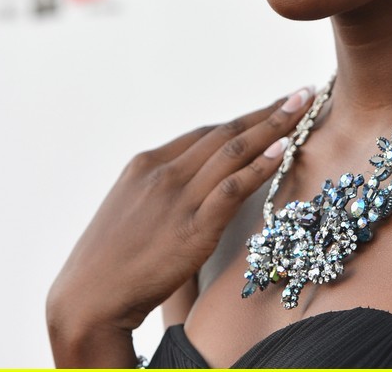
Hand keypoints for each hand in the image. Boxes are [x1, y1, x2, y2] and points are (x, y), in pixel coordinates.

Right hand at [46, 86, 315, 366]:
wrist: (89, 297)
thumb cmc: (109, 262)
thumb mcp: (130, 209)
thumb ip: (161, 191)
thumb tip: (193, 184)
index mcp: (147, 164)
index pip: (205, 133)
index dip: (243, 119)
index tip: (271, 108)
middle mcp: (163, 173)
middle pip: (225, 134)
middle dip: (267, 112)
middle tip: (301, 94)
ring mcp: (178, 199)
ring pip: (234, 152)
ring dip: (274, 126)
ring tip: (303, 108)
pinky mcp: (192, 229)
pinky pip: (232, 188)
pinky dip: (260, 166)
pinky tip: (284, 149)